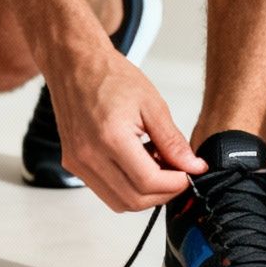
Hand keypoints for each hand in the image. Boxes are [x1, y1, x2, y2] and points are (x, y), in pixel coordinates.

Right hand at [44, 45, 205, 211]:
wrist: (75, 64)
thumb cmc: (110, 76)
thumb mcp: (152, 104)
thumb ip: (173, 141)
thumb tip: (192, 167)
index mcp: (109, 137)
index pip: (148, 181)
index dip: (175, 183)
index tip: (189, 173)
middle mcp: (88, 155)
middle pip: (133, 200)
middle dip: (163, 193)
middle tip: (178, 174)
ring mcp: (77, 162)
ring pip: (118, 202)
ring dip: (144, 193)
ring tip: (158, 166)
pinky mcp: (73, 164)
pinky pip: (105, 190)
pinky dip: (126, 186)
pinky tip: (138, 164)